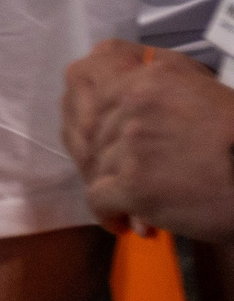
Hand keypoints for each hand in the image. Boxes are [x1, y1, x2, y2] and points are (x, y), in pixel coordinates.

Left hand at [67, 42, 233, 240]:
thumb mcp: (206, 92)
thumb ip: (163, 86)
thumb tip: (126, 89)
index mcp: (152, 78)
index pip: (97, 95)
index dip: (102, 126)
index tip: (111, 144)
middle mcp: (136, 103)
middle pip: (94, 133)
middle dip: (106, 158)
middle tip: (121, 179)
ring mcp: (132, 143)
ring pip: (97, 167)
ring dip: (112, 188)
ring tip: (130, 205)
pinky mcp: (134, 183)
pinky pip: (99, 198)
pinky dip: (108, 213)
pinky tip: (123, 222)